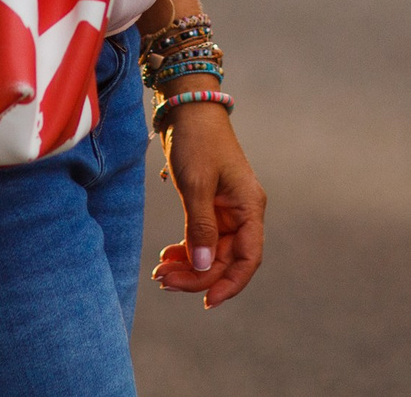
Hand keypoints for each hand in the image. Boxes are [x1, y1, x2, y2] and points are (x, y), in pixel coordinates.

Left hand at [150, 105, 265, 308]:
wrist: (188, 108)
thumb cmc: (196, 140)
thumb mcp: (196, 184)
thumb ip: (200, 227)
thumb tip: (202, 267)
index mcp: (249, 207)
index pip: (248, 258)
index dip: (230, 284)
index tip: (206, 301)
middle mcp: (242, 212)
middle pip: (225, 259)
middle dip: (196, 275)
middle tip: (162, 280)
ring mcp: (226, 210)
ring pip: (211, 252)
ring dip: (188, 265)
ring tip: (160, 272)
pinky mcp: (210, 206)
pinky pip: (202, 238)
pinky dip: (186, 250)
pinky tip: (167, 256)